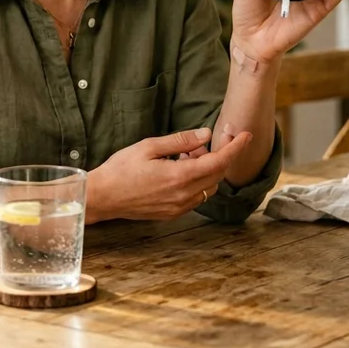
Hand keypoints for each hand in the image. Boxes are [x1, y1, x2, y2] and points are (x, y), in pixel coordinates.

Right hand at [86, 128, 251, 222]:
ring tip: (188, 153)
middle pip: (218, 175)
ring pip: (209, 186)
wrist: (102, 197)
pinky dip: (197, 181)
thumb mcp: (149, 146)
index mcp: (180, 177)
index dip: (236, 147)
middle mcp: (184, 195)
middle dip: (222, 154)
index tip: (246, 135)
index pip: (219, 162)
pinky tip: (180, 168)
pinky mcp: (172, 213)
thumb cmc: (121, 169)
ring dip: (208, 169)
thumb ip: (180, 141)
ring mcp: (179, 207)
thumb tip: (205, 135)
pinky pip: (196, 196)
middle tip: (214, 137)